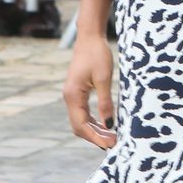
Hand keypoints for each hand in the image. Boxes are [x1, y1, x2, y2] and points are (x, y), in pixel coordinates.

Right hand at [63, 30, 116, 149]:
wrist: (89, 37)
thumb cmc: (97, 54)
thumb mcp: (104, 79)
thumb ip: (105, 103)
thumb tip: (109, 125)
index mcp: (73, 95)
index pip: (81, 125)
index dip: (95, 137)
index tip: (110, 145)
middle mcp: (69, 97)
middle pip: (79, 126)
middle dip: (95, 137)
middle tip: (113, 144)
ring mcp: (72, 95)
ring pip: (80, 121)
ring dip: (95, 131)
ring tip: (112, 137)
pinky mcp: (77, 92)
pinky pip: (83, 113)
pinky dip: (93, 122)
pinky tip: (105, 126)